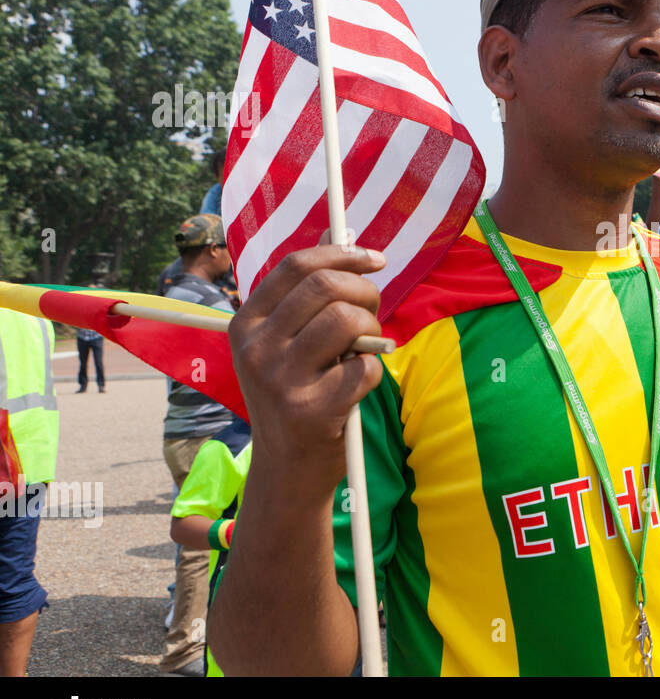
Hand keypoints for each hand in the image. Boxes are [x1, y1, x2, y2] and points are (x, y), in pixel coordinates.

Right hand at [227, 245, 386, 496]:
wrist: (286, 467)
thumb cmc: (295, 393)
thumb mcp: (284, 342)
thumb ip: (307, 294)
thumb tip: (338, 231)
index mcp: (246, 324)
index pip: (296, 265)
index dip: (343, 254)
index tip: (375, 260)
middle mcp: (256, 348)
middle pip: (326, 286)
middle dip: (365, 291)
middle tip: (374, 310)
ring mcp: (280, 380)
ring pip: (347, 321)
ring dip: (372, 329)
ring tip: (367, 347)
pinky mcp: (311, 409)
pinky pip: (365, 366)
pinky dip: (373, 369)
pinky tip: (359, 383)